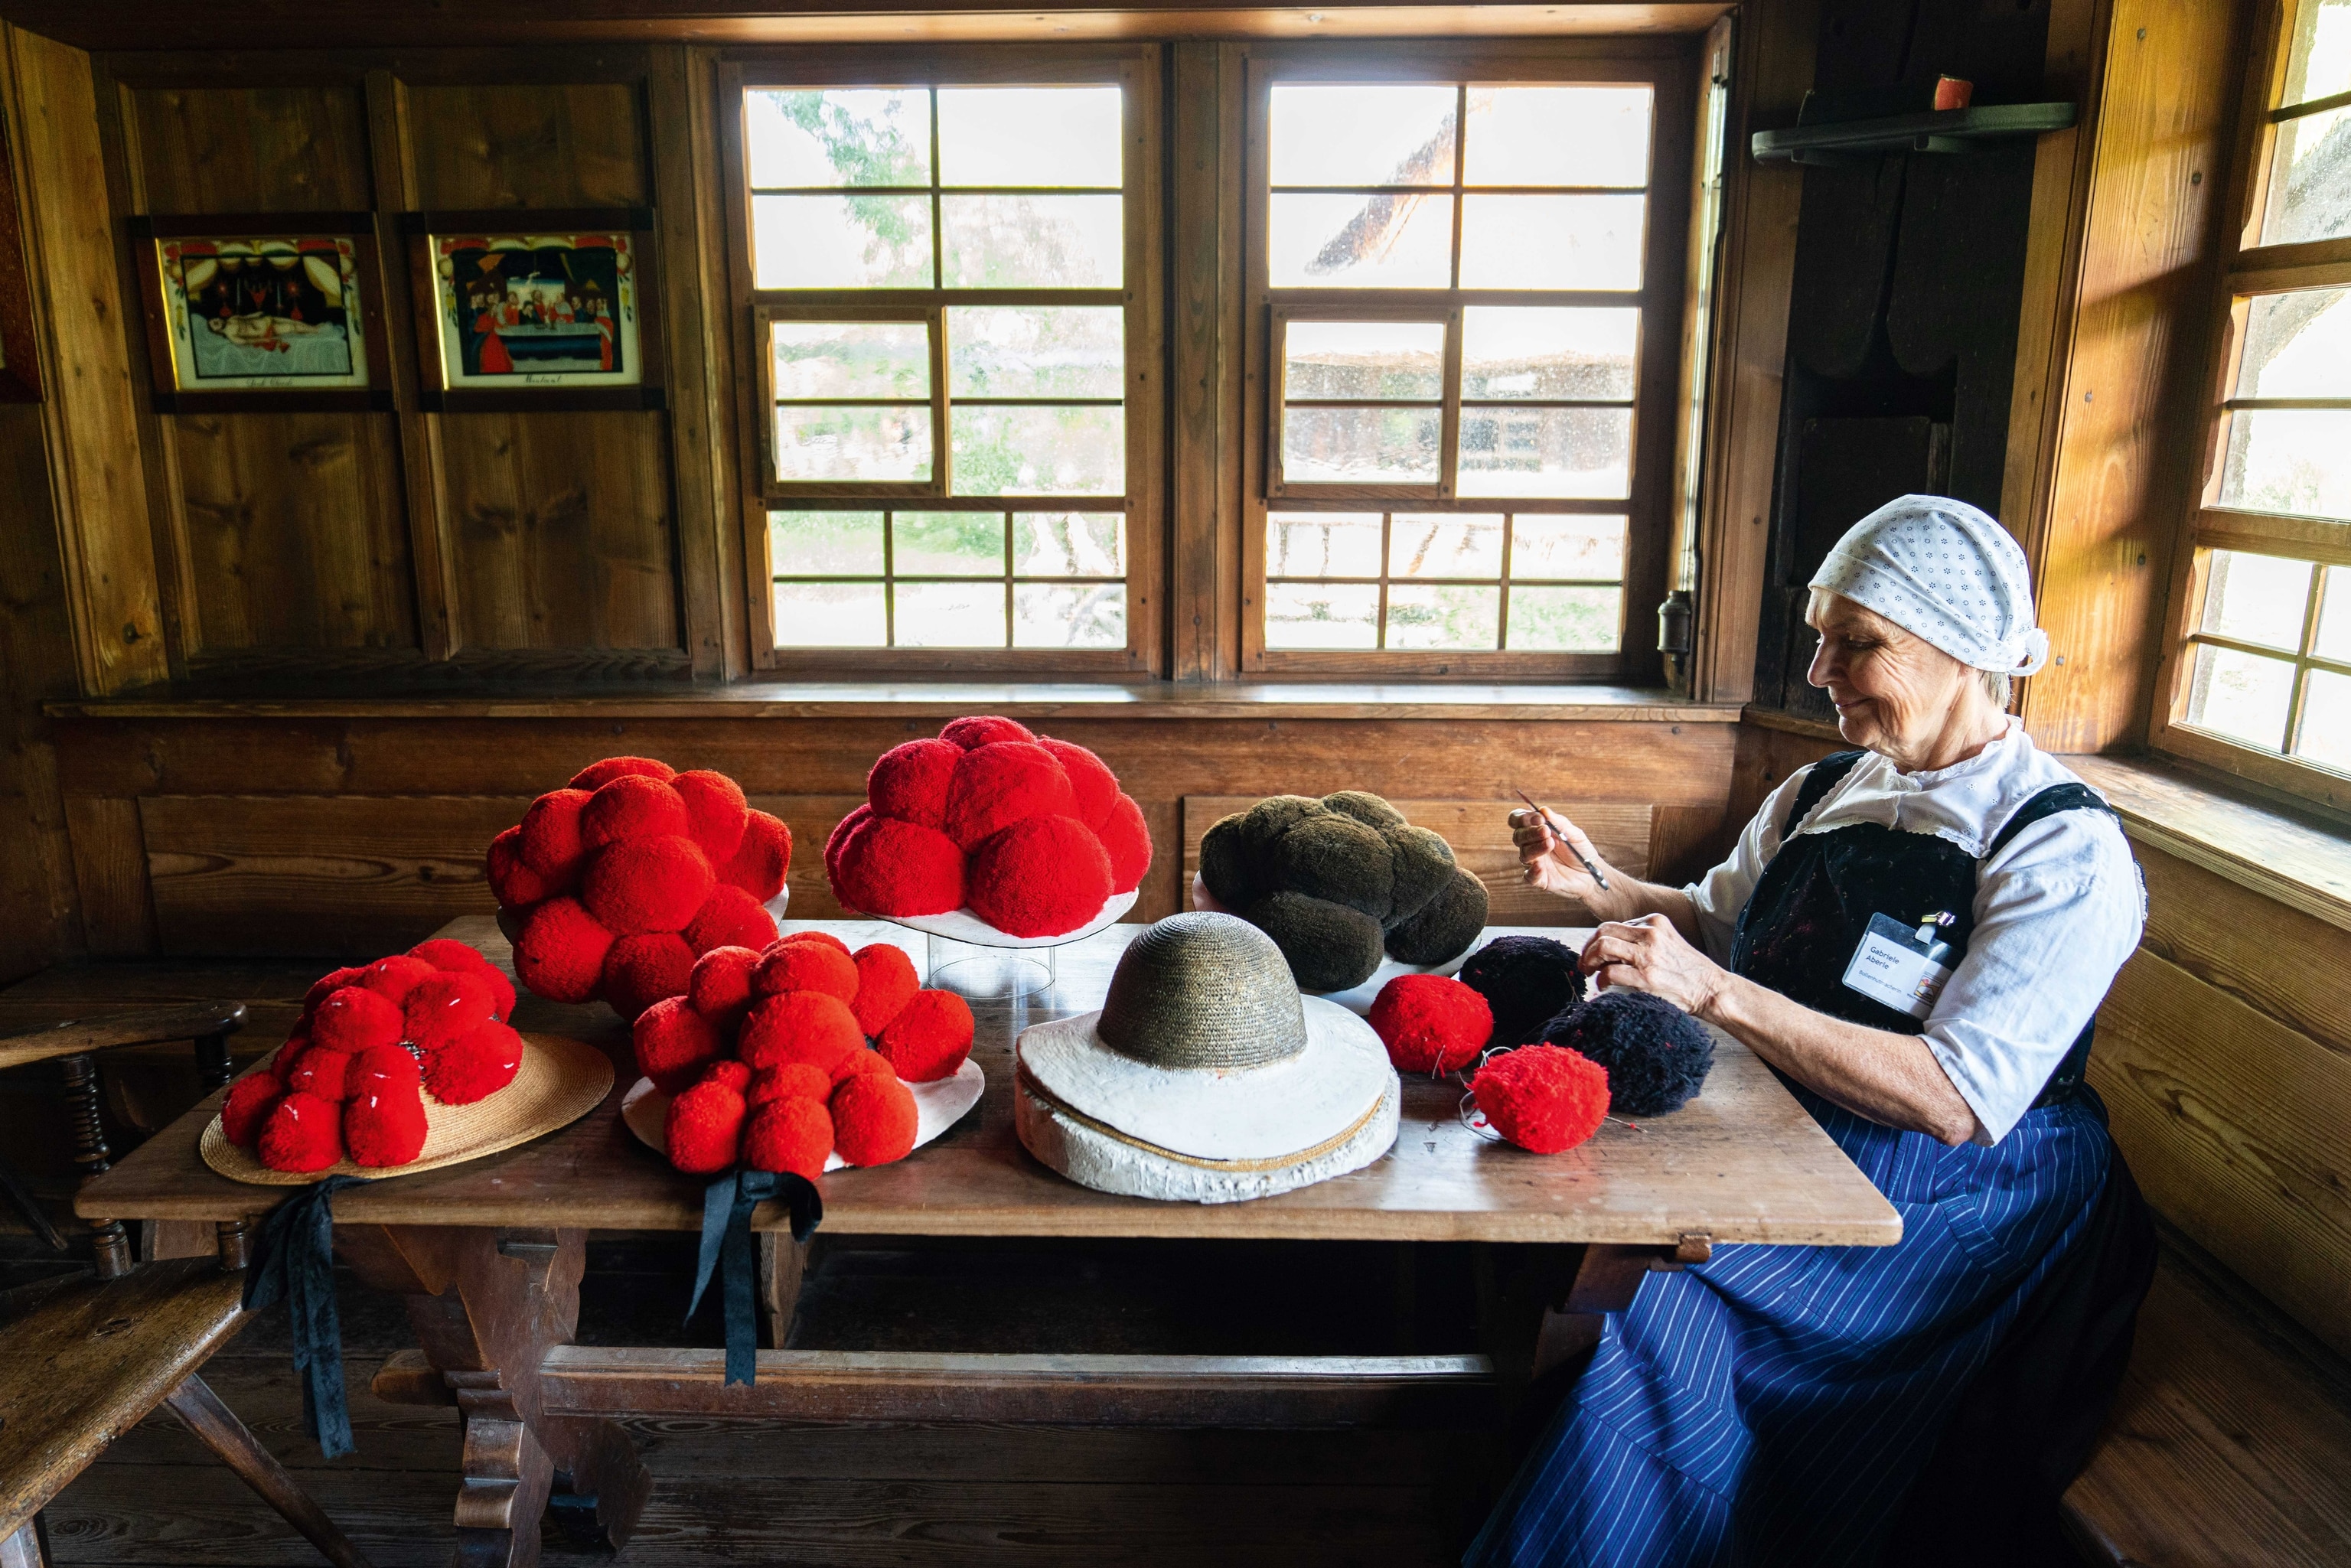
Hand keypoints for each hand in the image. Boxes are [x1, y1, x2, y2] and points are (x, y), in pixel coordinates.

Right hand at [1510, 806, 1612, 906]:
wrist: (1591, 872)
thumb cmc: (1581, 850)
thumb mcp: (1574, 833)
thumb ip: (1558, 822)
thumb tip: (1543, 810)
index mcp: (1536, 830)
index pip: (1518, 820)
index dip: (1523, 817)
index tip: (1539, 818)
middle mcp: (1531, 845)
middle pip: (1518, 836)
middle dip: (1530, 832)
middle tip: (1546, 831)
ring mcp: (1534, 862)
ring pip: (1524, 854)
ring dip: (1535, 848)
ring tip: (1550, 844)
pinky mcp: (1539, 879)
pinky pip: (1529, 876)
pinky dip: (1533, 871)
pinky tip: (1541, 867)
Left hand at [1579, 913, 1728, 1018]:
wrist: (1712, 989)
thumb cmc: (1688, 971)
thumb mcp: (1667, 942)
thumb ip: (1643, 940)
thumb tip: (1609, 948)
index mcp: (1655, 922)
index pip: (1614, 925)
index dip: (1598, 940)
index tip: (1593, 954)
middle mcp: (1650, 933)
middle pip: (1603, 931)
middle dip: (1588, 948)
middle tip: (1585, 964)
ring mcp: (1648, 954)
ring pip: (1603, 946)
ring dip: (1589, 960)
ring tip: (1590, 973)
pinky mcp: (1646, 976)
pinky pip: (1610, 972)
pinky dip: (1600, 980)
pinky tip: (1602, 986)